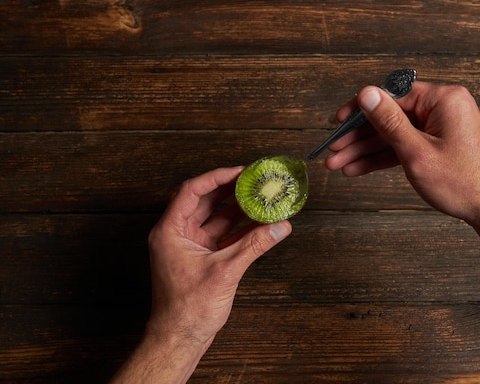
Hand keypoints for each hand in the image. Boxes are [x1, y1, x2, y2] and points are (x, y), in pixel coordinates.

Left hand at [146, 167, 291, 349]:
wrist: (180, 339)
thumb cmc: (187, 309)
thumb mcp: (224, 271)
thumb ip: (254, 245)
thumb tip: (278, 227)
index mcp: (170, 231)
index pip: (191, 191)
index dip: (216, 177)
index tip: (239, 171)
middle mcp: (177, 235)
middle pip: (204, 201)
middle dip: (230, 190)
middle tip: (252, 181)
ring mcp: (189, 246)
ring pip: (214, 218)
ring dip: (237, 210)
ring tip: (260, 199)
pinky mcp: (201, 258)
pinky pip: (221, 236)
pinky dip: (239, 230)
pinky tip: (259, 224)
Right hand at [325, 82, 479, 225]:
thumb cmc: (464, 183)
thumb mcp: (417, 152)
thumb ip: (389, 122)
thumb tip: (366, 93)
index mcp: (443, 99)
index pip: (391, 95)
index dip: (360, 110)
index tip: (338, 123)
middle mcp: (443, 107)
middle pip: (390, 117)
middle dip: (359, 137)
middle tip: (334, 150)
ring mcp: (441, 127)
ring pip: (394, 135)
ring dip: (367, 151)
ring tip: (340, 165)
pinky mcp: (440, 144)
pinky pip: (406, 146)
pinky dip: (384, 158)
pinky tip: (359, 168)